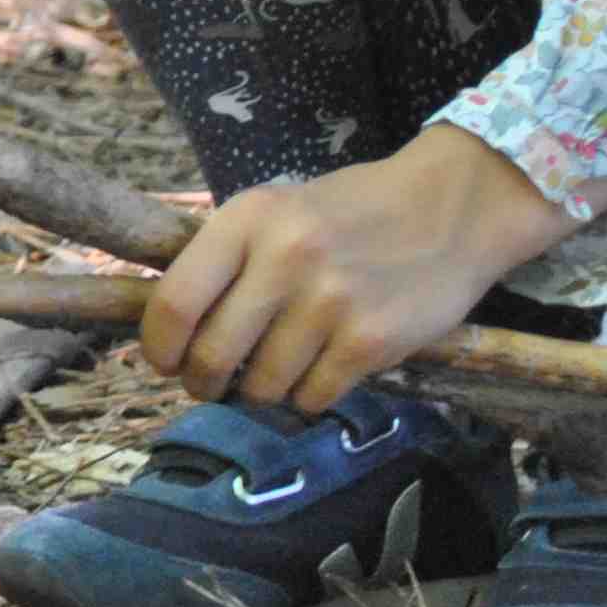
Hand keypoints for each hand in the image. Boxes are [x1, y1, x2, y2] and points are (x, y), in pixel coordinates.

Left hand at [140, 124, 583, 412]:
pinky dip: (306, 396)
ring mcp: (330, 302)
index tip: (163, 361)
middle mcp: (284, 259)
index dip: (157, 346)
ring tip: (272, 371)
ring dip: (258, 391)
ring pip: (261, 385)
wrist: (449, 208)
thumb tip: (169, 325)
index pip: (175, 302)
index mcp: (247, 220)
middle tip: (207, 384)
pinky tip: (318, 371)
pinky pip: (312, 397)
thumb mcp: (275, 210)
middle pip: (211, 355)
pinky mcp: (372, 341)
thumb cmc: (349, 212)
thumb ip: (225, 258)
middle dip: (201, 382)